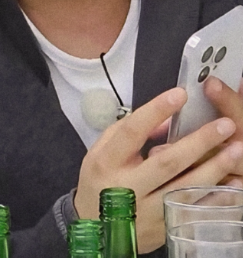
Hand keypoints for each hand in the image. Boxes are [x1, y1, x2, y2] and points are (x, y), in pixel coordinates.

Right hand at [74, 87, 242, 252]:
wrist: (95, 229)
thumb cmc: (98, 180)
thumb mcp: (100, 150)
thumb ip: (125, 131)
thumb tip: (162, 121)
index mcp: (106, 161)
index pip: (132, 132)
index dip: (156, 111)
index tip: (179, 95)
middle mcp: (126, 187)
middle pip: (167, 161)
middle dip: (199, 142)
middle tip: (224, 125)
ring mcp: (146, 211)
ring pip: (185, 188)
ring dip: (215, 168)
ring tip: (236, 149)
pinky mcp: (162, 229)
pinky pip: (194, 212)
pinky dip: (216, 197)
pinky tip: (233, 184)